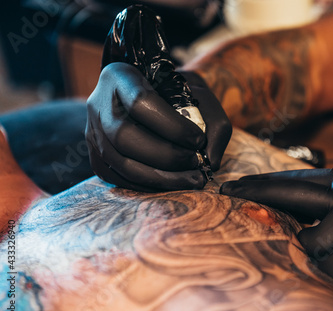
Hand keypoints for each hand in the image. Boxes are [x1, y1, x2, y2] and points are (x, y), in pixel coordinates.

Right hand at [86, 62, 231, 191]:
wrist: (142, 97)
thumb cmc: (175, 92)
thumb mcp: (198, 93)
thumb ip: (214, 122)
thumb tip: (211, 162)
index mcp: (121, 76)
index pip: (140, 102)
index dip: (172, 127)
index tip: (198, 139)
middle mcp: (99, 104)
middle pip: (124, 136)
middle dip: (166, 156)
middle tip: (195, 162)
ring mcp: (92, 132)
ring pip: (121, 162)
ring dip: (162, 177)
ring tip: (192, 179)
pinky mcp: (96, 157)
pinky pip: (120, 179)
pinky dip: (151, 185)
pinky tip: (174, 182)